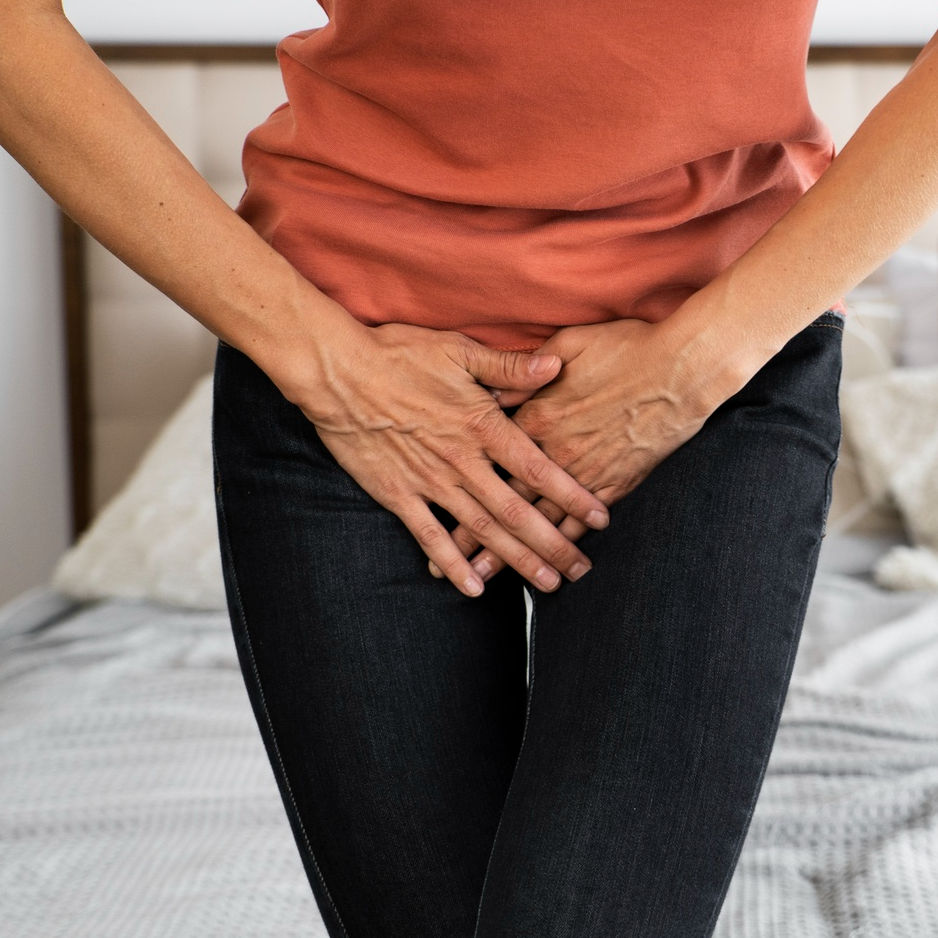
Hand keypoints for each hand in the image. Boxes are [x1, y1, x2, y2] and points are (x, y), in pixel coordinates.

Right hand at [293, 322, 609, 596]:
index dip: (572, 494)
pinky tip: (474, 587)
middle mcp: (461, 460)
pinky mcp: (397, 494)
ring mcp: (429, 481)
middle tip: (582, 569)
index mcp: (482, 425)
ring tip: (546, 584)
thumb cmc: (400, 355)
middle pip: (516, 510)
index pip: (538, 468)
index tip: (601, 516)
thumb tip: (555, 366)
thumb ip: (509, 366)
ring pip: (482, 529)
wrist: (336, 373)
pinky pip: (429, 535)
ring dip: (516, 559)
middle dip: (553, 543)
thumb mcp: (459, 350)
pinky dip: (452, 563)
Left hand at [446, 319, 726, 582]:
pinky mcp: (613, 483)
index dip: (456, 479)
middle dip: (471, 533)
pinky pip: (581, 522)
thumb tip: (495, 383)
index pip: (485, 455)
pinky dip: (563, 544)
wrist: (680, 370)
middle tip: (440, 561)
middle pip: (502, 497)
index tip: (432, 497)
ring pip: (538, 519)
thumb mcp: (569, 342)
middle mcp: (552, 451)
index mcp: (536, 415)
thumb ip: (527, 366)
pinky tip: (549, 566)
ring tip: (485, 578)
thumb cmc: (627, 348)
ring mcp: (583, 471)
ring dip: (510, 552)